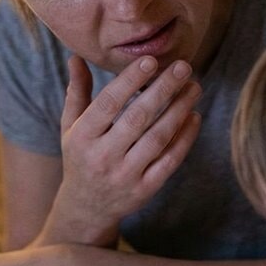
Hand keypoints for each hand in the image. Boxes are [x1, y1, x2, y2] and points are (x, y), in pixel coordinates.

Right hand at [43, 55, 201, 245]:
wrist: (87, 208)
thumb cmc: (81, 157)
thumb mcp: (70, 127)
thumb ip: (77, 93)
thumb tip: (76, 57)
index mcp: (82, 137)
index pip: (108, 103)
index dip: (130, 81)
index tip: (151, 60)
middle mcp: (103, 157)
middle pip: (138, 118)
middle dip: (163, 90)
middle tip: (184, 66)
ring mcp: (125, 175)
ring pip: (158, 138)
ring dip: (179, 110)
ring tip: (194, 87)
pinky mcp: (145, 189)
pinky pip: (169, 161)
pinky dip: (184, 138)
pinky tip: (194, 116)